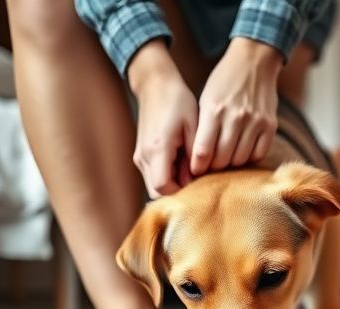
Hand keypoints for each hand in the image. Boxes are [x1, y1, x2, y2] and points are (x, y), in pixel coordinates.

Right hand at [128, 40, 197, 197]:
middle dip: (178, 192)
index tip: (199, 186)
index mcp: (156, 149)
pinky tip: (184, 164)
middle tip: (199, 181)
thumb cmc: (177, 101)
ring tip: (192, 170)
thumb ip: (196, 157)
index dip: (181, 193)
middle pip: (156, 192)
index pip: (162, 188)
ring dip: (174, 184)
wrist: (155, 84)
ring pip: (154, 185)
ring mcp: (140, 156)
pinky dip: (168, 176)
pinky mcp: (142, 154)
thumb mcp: (194, 127)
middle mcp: (143, 156)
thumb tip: (198, 180)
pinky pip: (154, 174)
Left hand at [190, 38, 281, 175]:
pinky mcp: (270, 125)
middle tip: (211, 165)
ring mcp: (255, 122)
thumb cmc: (224, 81)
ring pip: (240, 159)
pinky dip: (250, 157)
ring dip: (232, 162)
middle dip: (214, 166)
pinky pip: (259, 154)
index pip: (203, 150)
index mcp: (214, 110)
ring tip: (227, 157)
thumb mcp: (205, 99)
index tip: (195, 170)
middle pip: (222, 159)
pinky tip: (243, 151)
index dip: (198, 165)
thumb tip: (199, 157)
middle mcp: (235, 117)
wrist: (254, 62)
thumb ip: (202, 127)